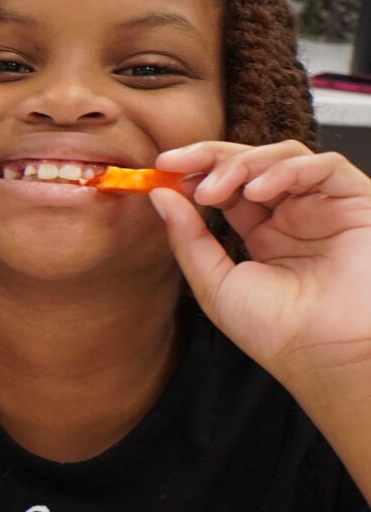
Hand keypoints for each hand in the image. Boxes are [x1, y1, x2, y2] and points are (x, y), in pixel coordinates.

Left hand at [151, 141, 370, 380]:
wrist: (326, 355)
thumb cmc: (277, 331)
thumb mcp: (216, 283)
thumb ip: (188, 238)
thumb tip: (160, 195)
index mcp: (263, 233)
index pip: (228, 184)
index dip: (196, 171)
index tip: (161, 169)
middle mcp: (295, 216)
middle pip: (252, 162)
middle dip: (210, 157)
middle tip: (175, 164)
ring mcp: (326, 208)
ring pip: (286, 157)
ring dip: (243, 164)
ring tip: (213, 190)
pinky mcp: (358, 203)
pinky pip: (327, 166)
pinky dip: (287, 169)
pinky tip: (256, 192)